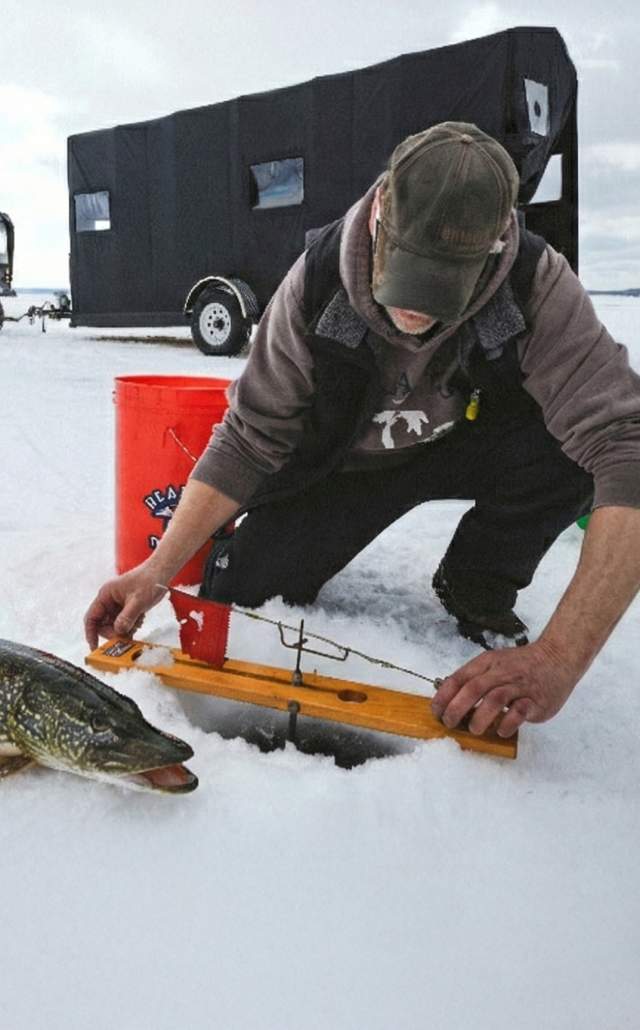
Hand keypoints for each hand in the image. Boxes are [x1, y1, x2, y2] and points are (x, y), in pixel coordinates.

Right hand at [84, 565, 167, 649]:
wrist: (161, 572)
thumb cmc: (149, 580)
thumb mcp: (138, 600)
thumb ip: (127, 616)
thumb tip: (118, 631)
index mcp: (105, 595)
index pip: (91, 618)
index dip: (91, 634)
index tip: (95, 648)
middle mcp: (109, 601)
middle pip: (103, 625)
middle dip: (113, 633)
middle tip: (125, 637)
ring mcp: (117, 605)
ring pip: (114, 626)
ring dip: (124, 630)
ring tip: (137, 624)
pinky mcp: (126, 609)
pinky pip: (123, 624)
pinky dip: (130, 627)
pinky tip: (140, 621)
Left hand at [430, 639, 580, 737]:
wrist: (558, 658)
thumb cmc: (522, 665)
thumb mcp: (495, 663)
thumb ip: (475, 678)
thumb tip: (449, 698)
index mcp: (488, 662)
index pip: (459, 678)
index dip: (444, 696)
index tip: (436, 712)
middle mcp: (502, 672)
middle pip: (473, 688)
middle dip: (456, 708)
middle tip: (450, 724)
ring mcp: (519, 686)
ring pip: (495, 699)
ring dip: (480, 717)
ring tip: (474, 730)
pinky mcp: (535, 701)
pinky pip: (518, 712)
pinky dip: (506, 724)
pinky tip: (500, 731)